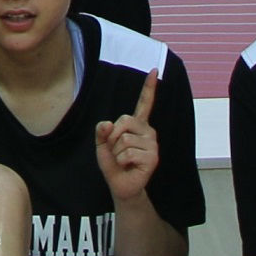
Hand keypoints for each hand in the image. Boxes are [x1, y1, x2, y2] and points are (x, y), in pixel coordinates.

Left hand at [93, 70, 161, 201]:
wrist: (121, 185)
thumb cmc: (113, 164)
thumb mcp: (102, 145)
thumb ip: (101, 132)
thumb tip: (107, 123)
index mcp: (137, 124)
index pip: (144, 102)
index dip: (149, 87)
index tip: (154, 70)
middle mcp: (148, 131)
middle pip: (123, 120)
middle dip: (112, 137)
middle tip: (117, 151)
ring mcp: (152, 144)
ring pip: (123, 139)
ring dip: (116, 153)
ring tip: (123, 160)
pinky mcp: (153, 157)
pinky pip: (128, 153)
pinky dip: (121, 161)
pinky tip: (128, 166)